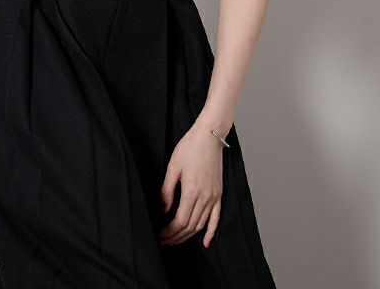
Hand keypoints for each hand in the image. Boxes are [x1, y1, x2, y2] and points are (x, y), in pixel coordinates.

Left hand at [159, 120, 224, 248]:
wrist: (209, 136)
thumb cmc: (189, 147)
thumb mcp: (173, 166)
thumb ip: (167, 190)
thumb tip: (163, 209)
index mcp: (192, 191)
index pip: (180, 221)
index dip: (170, 232)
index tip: (160, 235)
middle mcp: (205, 197)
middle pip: (190, 226)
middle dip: (176, 237)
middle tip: (164, 242)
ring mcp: (214, 197)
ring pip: (201, 224)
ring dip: (188, 236)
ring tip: (176, 241)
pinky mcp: (219, 194)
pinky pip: (216, 218)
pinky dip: (211, 232)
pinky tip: (205, 242)